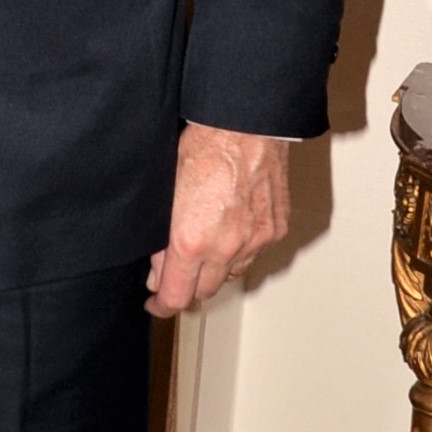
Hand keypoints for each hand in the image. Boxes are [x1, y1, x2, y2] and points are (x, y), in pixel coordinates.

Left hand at [145, 124, 291, 316]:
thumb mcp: (164, 195)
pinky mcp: (275, 229)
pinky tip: (229, 232)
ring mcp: (255, 241)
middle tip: (175, 273)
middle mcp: (226, 248)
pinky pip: (254, 254)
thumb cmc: (202, 149)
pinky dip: (239, 251)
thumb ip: (161, 242)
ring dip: (215, 270)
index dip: (162, 305)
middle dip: (188, 286)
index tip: (156, 304)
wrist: (245, 126)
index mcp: (191, 242)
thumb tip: (157, 274)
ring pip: (231, 275)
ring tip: (203, 249)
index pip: (177, 297)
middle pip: (205, 291)